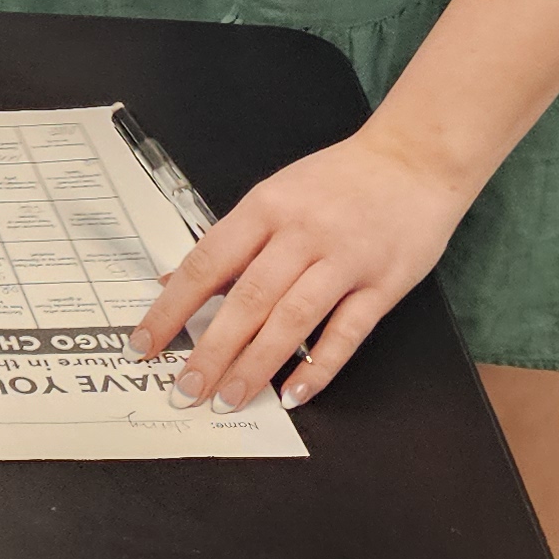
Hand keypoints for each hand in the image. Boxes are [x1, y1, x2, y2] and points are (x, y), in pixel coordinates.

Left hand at [131, 123, 477, 411]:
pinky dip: (319, 367)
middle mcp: (301, 234)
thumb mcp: (274, 195)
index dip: (172, 307)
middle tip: (186, 389)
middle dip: (211, 350)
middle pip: (247, 299)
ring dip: (257, 365)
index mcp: (265, 207)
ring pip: (291, 319)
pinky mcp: (383, 284)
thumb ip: (230, 242)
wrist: (414, 160)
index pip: (206, 263)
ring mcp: (344, 260)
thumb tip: (176, 283)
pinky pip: (347, 333)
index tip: (144, 343)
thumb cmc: (337, 181)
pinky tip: (293, 394)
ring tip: (230, 398)